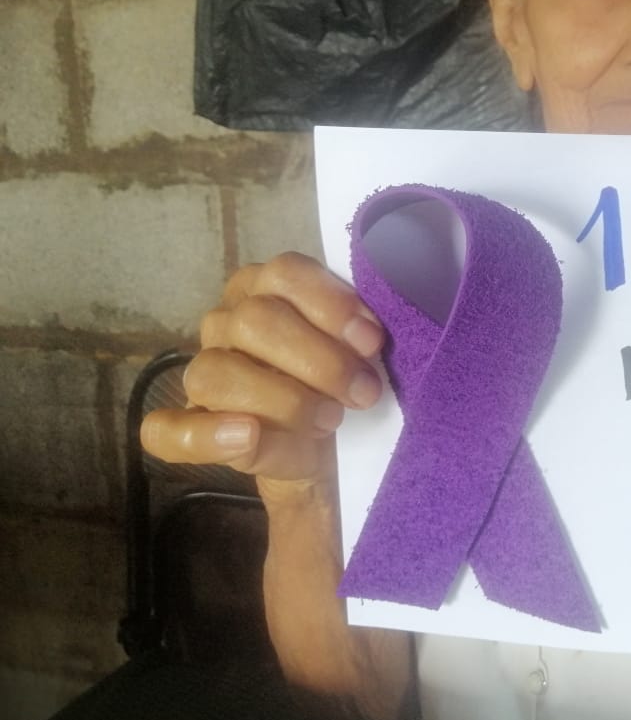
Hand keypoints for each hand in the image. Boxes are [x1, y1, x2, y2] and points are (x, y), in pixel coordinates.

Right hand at [141, 252, 384, 483]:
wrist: (325, 446)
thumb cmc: (340, 382)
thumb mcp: (355, 350)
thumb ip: (355, 331)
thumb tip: (367, 336)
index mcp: (266, 288)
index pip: (285, 273)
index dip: (331, 305)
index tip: (371, 341)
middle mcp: (227, 321)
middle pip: (256, 321)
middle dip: (321, 361)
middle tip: (363, 392)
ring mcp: (203, 372)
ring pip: (218, 372)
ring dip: (284, 400)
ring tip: (330, 419)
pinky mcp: (189, 424)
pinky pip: (169, 430)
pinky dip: (207, 435)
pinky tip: (247, 435)